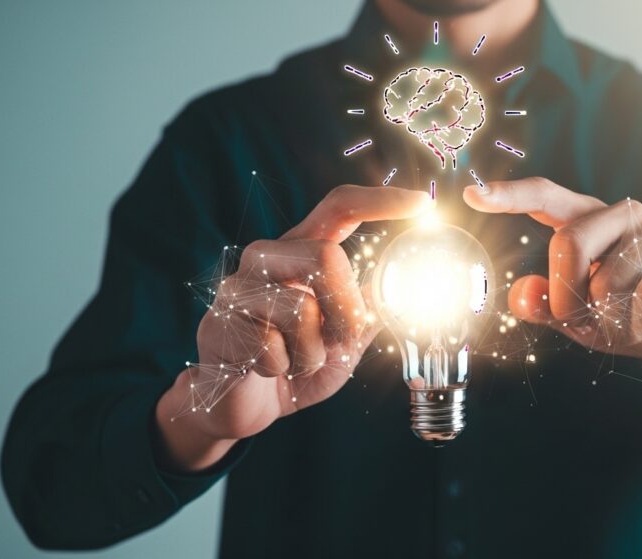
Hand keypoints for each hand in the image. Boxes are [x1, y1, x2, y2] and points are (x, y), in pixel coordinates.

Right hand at [156, 185, 430, 470]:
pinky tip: (270, 371)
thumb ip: (367, 314)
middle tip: (344, 341)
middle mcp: (267, 258)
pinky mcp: (221, 322)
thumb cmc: (293, 368)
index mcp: (300, 252)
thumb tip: (404, 291)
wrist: (241, 406)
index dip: (379, 202)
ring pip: (302, 310)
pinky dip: (285, 369)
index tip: (421, 203)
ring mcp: (239, 287)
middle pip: (326, 257)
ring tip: (297, 363)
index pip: (339, 209)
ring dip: (313, 353)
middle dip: (348, 310)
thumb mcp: (342, 342)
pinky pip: (273, 346)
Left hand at [463, 177, 641, 391]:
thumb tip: (520, 295)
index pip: (546, 196)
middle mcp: (622, 216)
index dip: (510, 195)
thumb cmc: (621, 317)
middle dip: (564, 293)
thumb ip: (544, 305)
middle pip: (570, 240)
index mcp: (588, 221)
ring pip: (608, 275)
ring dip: (607, 314)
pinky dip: (639, 323)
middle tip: (577, 319)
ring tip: (623, 321)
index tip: (473, 194)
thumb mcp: (574, 318)